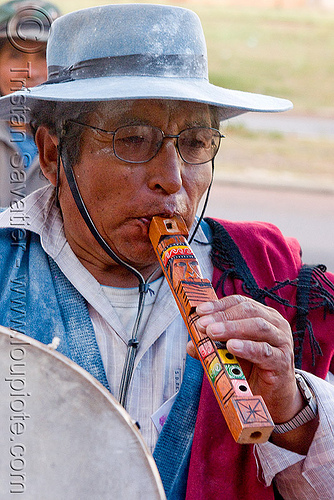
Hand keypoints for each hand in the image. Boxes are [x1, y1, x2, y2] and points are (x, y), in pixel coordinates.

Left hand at [187, 295, 301, 423]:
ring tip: (213, 332)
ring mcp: (281, 341)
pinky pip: (264, 351)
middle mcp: (275, 324)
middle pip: (248, 311)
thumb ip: (212, 346)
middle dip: (223, 316)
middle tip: (203, 324)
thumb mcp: (230, 353)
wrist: (274, 396)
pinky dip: (247, 347)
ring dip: (232, 328)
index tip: (199, 311)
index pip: (240, 302)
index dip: (219, 305)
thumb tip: (191, 344)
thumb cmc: (252, 368)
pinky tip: (231, 346)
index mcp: (263, 315)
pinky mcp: (282, 361)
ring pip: (258, 327)